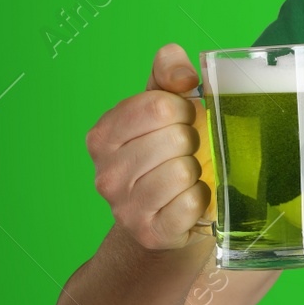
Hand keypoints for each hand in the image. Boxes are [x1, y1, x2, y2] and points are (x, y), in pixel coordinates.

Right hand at [84, 43, 211, 250]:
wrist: (167, 216)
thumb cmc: (168, 152)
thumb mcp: (164, 104)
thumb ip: (168, 72)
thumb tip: (183, 73)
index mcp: (103, 136)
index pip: (158, 106)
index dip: (183, 108)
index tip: (182, 118)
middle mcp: (106, 173)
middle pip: (175, 138)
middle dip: (192, 141)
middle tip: (186, 151)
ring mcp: (125, 207)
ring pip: (183, 171)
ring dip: (196, 171)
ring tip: (186, 176)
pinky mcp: (150, 232)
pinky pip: (190, 203)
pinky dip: (200, 198)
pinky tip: (189, 200)